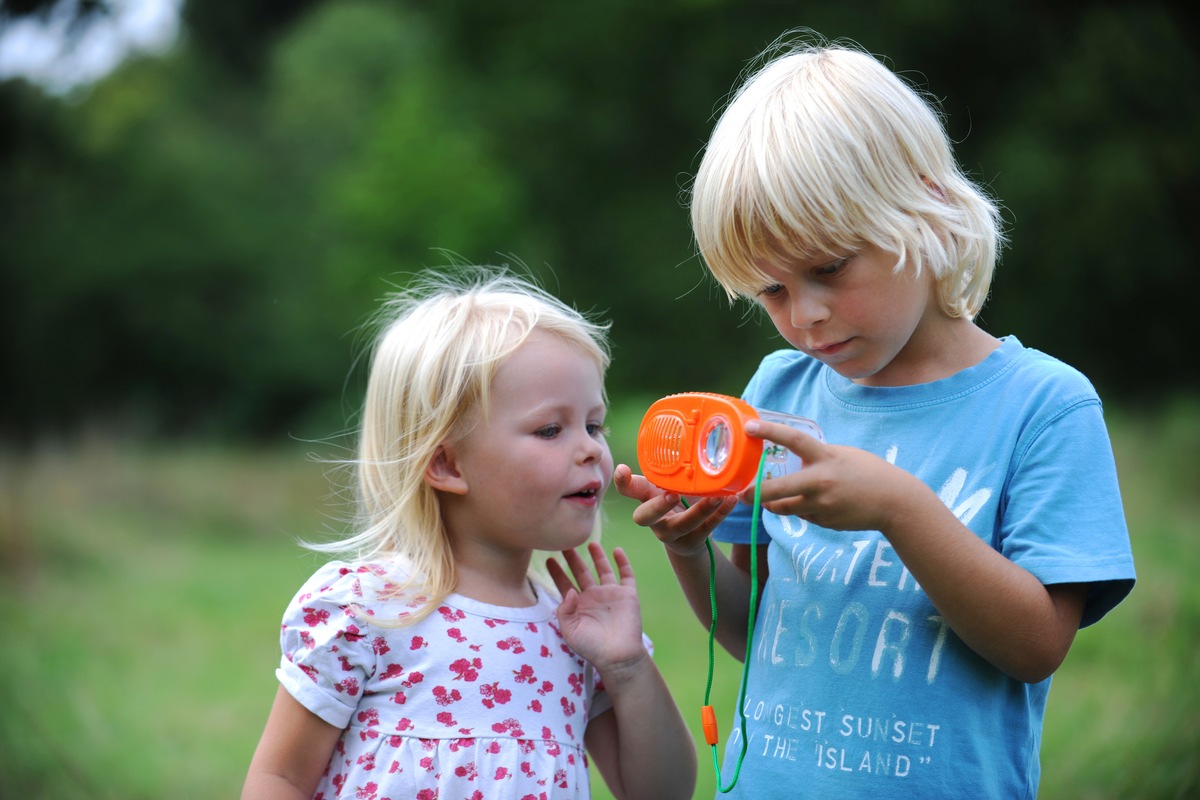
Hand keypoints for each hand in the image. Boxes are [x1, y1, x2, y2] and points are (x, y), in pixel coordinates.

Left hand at [547, 543, 646, 674]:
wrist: (618, 656)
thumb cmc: (592, 647)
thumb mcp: (570, 631)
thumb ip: (564, 611)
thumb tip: (569, 590)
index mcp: (578, 605)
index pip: (565, 584)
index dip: (557, 572)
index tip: (549, 559)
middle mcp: (594, 597)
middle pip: (582, 572)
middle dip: (573, 559)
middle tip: (564, 544)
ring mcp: (611, 594)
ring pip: (603, 570)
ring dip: (597, 556)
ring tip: (591, 543)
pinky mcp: (628, 594)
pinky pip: (626, 575)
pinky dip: (623, 562)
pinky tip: (617, 551)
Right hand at [612, 464, 737, 556]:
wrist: (688, 538)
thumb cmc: (677, 502)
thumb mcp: (669, 485)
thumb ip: (670, 467)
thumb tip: (684, 429)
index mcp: (646, 498)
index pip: (628, 490)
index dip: (623, 482)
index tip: (623, 469)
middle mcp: (654, 519)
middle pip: (645, 517)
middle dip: (658, 506)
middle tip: (672, 494)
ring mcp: (673, 533)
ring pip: (683, 525)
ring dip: (701, 510)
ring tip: (717, 496)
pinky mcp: (693, 541)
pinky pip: (707, 528)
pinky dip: (720, 514)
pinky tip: (731, 500)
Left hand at [744, 419, 920, 531]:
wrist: (895, 503)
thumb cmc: (869, 472)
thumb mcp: (842, 455)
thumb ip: (817, 457)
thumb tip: (793, 460)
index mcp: (825, 458)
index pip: (793, 440)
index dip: (769, 431)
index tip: (749, 426)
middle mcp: (820, 483)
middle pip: (776, 490)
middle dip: (755, 494)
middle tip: (742, 494)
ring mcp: (822, 506)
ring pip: (785, 508)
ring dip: (774, 504)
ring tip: (769, 500)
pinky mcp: (824, 522)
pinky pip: (804, 516)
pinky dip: (802, 510)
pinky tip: (817, 505)